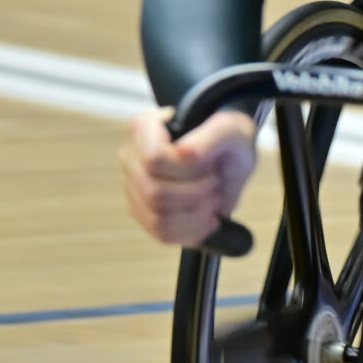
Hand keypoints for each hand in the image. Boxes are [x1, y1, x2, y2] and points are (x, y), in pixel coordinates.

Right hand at [120, 108, 257, 246]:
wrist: (227, 162)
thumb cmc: (227, 142)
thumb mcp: (231, 130)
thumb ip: (210, 137)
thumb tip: (184, 153)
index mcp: (144, 129)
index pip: (153, 159)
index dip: (187, 169)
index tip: (209, 165)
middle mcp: (131, 158)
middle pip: (154, 192)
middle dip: (195, 194)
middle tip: (215, 184)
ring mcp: (134, 188)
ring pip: (157, 217)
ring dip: (196, 214)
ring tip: (213, 201)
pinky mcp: (143, 213)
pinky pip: (162, 234)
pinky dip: (192, 231)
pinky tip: (208, 219)